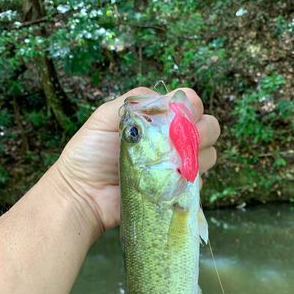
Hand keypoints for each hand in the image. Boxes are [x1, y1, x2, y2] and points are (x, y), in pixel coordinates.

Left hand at [54, 87, 219, 235]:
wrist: (84, 194)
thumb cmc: (90, 153)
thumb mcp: (106, 117)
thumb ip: (135, 101)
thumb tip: (169, 99)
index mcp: (158, 118)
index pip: (190, 103)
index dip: (192, 107)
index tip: (182, 116)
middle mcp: (172, 140)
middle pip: (209, 127)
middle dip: (202, 131)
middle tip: (182, 142)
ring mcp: (176, 165)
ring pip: (209, 154)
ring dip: (199, 156)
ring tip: (177, 162)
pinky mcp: (177, 189)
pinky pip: (199, 182)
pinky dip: (192, 180)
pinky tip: (174, 180)